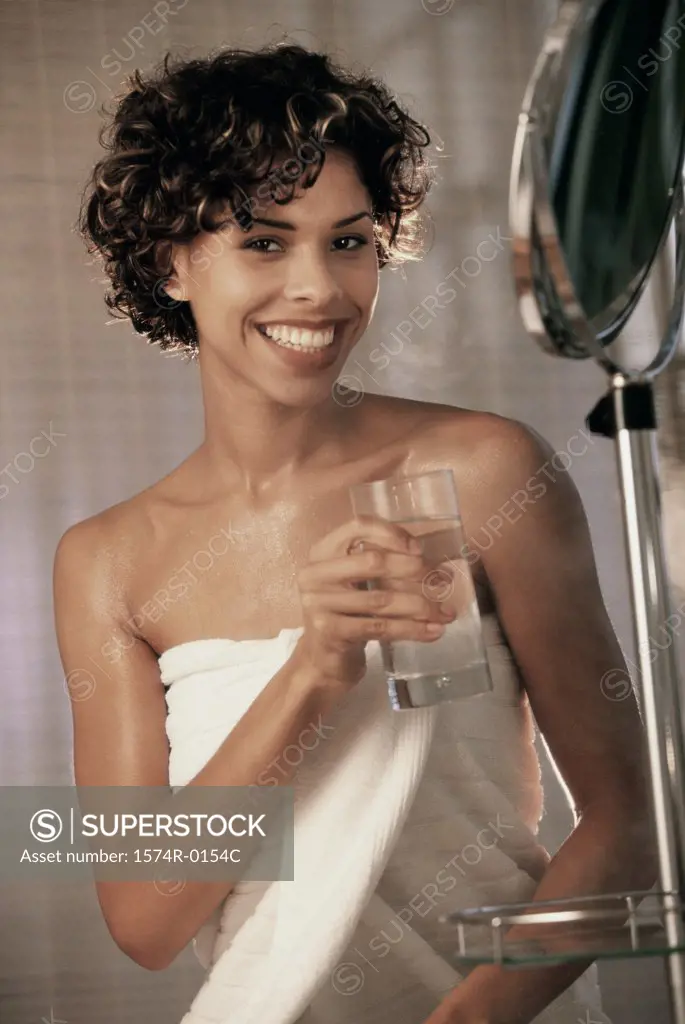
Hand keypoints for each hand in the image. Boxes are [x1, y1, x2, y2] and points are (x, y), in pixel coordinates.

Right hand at [292, 514, 455, 694]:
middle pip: (373, 562)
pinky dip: (412, 629)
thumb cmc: (347, 615)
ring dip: (420, 606)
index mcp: (323, 552)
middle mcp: (315, 573)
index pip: (357, 527)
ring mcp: (318, 603)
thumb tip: (436, 565)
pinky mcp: (330, 631)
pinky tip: (432, 631)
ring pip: (382, 600)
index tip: (419, 549)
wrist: (323, 661)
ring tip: (445, 613)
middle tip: (442, 582)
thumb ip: (383, 567)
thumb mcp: (357, 584)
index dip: (391, 533)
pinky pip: (380, 627)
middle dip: (414, 571)